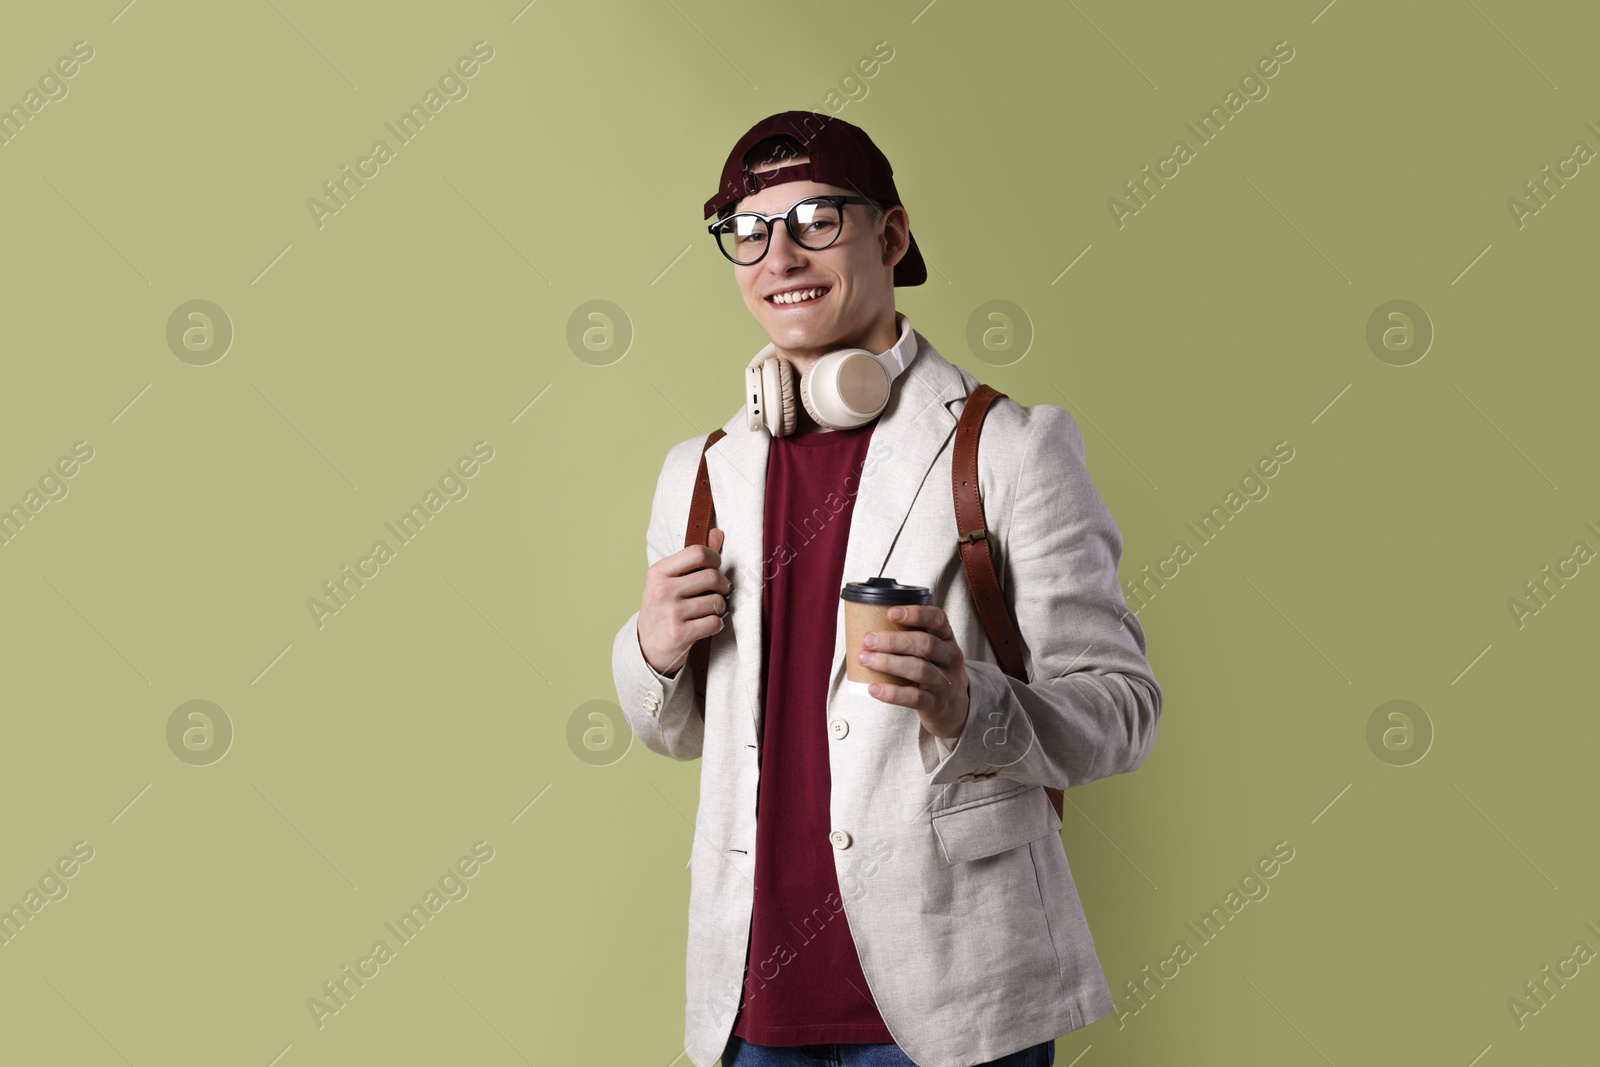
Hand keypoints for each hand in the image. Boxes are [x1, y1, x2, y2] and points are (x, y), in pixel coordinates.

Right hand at [638, 527, 730, 676]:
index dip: (714, 558)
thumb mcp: (670, 580)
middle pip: (712, 576)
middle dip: (723, 585)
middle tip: (719, 591)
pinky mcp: (679, 634)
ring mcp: (670, 613)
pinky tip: (707, 625)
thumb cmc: (662, 608)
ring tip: (709, 610)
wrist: (646, 647)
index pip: (697, 552)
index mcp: (659, 572)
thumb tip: (717, 533)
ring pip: (716, 602)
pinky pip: (714, 622)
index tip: (716, 566)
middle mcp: (662, 590)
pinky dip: (716, 624)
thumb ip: (694, 558)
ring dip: (719, 607)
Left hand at [858, 604, 968, 741]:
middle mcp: (950, 658)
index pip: (938, 619)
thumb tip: (869, 629)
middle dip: (893, 641)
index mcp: (947, 639)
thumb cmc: (934, 672)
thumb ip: (911, 639)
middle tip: (867, 640)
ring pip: (919, 669)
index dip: (916, 613)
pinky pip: (915, 697)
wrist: (955, 709)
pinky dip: (892, 693)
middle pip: (925, 644)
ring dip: (889, 663)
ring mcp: (945, 682)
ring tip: (864, 659)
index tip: (890, 613)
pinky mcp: (937, 704)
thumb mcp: (933, 652)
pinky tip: (874, 688)